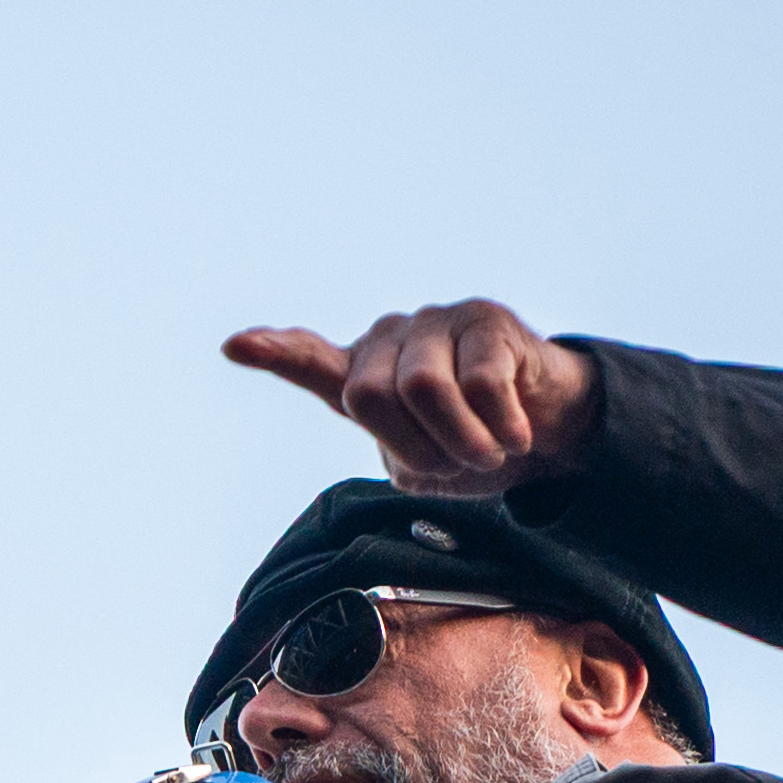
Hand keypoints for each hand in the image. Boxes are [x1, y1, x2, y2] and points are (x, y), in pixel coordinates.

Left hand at [227, 302, 589, 496]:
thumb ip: (384, 436)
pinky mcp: (486, 320)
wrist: (547, 431)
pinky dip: (501, 425)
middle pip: (370, 395)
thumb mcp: (418, 459)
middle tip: (454, 462)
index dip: (275, 354)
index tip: (236, 346)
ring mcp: (436, 323)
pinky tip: (516, 433)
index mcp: (363, 377)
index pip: (310, 360)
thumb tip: (357, 392)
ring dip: (461, 439)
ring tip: (487, 450)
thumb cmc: (471, 445)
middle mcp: (390, 340)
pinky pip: (480, 382)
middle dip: (415, 446)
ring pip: (423, 386)